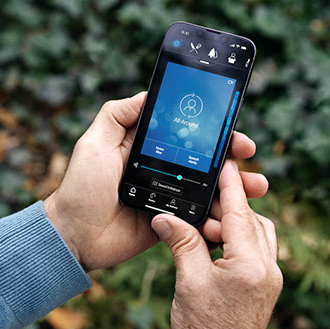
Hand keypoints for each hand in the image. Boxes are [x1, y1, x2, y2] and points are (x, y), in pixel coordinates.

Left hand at [43, 92, 268, 270]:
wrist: (74, 236)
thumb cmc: (80, 189)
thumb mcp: (94, 144)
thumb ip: (117, 116)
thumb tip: (148, 92)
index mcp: (145, 148)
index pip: (186, 133)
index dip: (211, 129)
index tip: (232, 128)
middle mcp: (160, 169)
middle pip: (205, 160)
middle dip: (232, 157)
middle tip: (248, 155)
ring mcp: (167, 197)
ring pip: (209, 190)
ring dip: (235, 188)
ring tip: (255, 188)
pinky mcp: (170, 224)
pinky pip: (200, 219)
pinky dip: (219, 217)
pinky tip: (233, 217)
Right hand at [151, 160, 282, 328]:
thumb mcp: (188, 281)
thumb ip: (181, 243)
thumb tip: (163, 216)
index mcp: (250, 264)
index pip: (239, 214)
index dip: (231, 187)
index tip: (226, 163)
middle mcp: (268, 269)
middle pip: (254, 221)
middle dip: (231, 205)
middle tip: (204, 197)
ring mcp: (270, 279)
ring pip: (259, 235)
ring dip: (235, 224)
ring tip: (205, 223)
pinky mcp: (265, 287)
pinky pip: (257, 251)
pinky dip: (238, 240)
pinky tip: (215, 243)